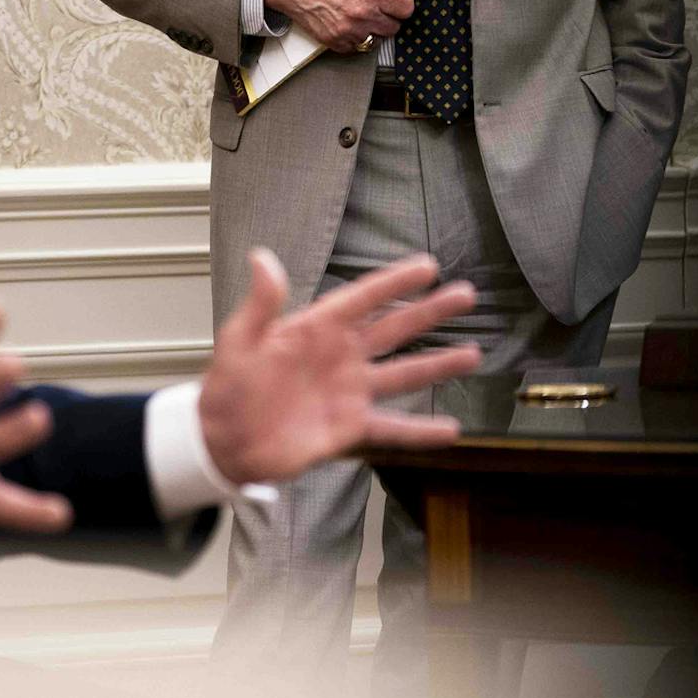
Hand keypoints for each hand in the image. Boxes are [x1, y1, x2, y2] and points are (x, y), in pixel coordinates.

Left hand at [198, 249, 480, 484]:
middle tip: (466, 295)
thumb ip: (260, 303)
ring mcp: (349, 392)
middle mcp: (341, 356)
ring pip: (403, 374)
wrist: (223, 440)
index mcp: (316, 328)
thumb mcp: (239, 339)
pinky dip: (420, 431)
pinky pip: (392, 428)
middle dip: (430, 312)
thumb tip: (262, 257)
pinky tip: (451, 430)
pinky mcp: (349, 428)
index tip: (428, 266)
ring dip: (438, 365)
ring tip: (474, 353)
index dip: (394, 282)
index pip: (363, 298)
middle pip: (394, 328)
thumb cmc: (227, 385)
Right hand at [262, 0, 422, 51]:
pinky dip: (355, 37)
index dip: (402, 2)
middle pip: (394, 26)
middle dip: (388, 16)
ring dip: (373, 28)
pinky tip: (347, 21)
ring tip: (360, 12)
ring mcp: (348, 30)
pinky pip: (357, 47)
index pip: (406, 8)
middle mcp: (361, 14)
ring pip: (377, 38)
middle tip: (375, 4)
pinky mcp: (335, 41)